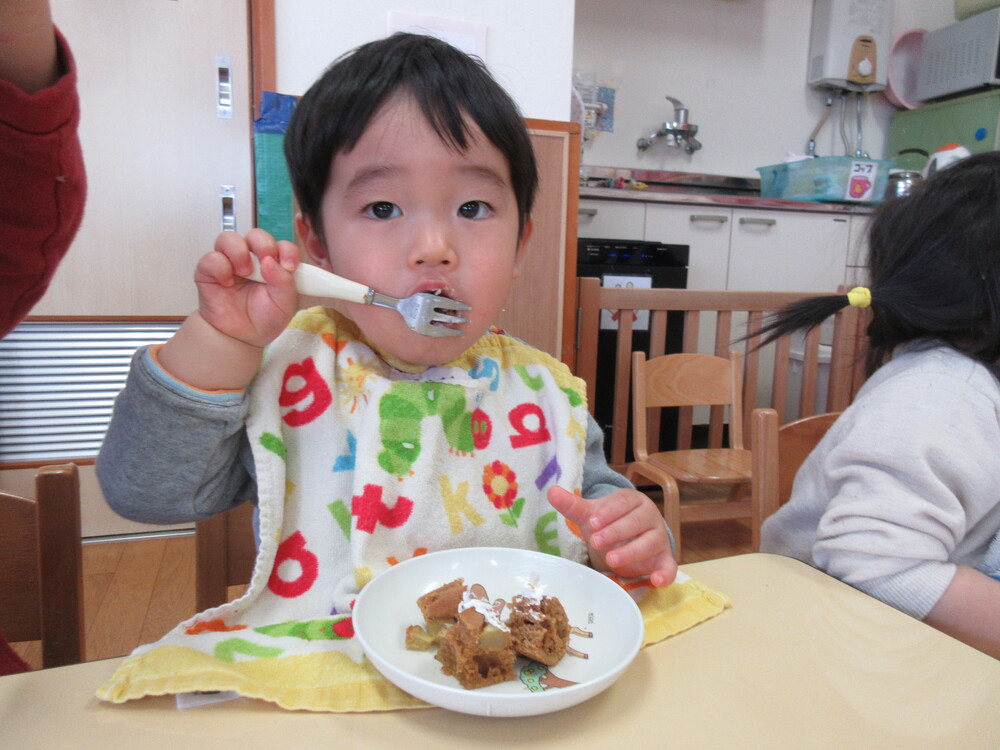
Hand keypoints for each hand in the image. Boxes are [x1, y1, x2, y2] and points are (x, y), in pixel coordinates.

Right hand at [158, 229, 300, 390]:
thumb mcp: (284, 305)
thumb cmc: (264, 319)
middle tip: (266, 262)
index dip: (287, 251)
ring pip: (229, 238)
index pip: (282, 245)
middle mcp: (252, 258)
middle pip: (256, 235)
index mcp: (274, 264)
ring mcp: (229, 263)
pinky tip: (227, 283)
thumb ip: (284, 283)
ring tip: (245, 273)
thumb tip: (271, 261)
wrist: (241, 338)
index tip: (289, 266)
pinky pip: (211, 258)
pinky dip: (220, 267)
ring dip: (239, 251)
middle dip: (263, 244)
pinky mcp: (209, 272)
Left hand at [547, 485, 676, 586]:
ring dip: (632, 551)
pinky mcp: (664, 559)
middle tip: (596, 542)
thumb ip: (572, 505)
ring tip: (611, 561)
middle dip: (616, 532)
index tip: (592, 522)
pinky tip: (656, 580)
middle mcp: (649, 516)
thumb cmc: (610, 523)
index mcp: (632, 501)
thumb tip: (550, 491)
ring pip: (649, 542)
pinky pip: (669, 566)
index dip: (608, 512)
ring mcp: (658, 538)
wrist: (630, 539)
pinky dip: (665, 573)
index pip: (622, 503)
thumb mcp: (591, 515)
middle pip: (636, 522)